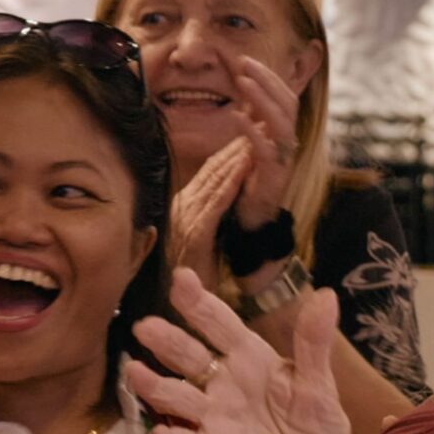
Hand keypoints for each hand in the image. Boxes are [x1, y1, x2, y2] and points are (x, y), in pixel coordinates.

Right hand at [122, 268, 347, 433]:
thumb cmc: (312, 424)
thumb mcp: (320, 386)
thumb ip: (314, 345)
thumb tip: (327, 296)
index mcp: (250, 357)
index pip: (221, 324)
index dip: (200, 303)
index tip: (181, 279)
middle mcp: (224, 381)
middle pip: (189, 356)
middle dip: (168, 341)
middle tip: (145, 327)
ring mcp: (214, 414)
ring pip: (177, 396)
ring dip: (156, 386)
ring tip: (135, 374)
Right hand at [172, 136, 255, 292]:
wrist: (178, 310)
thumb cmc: (192, 279)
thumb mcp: (199, 243)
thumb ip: (207, 221)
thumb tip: (221, 202)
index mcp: (182, 209)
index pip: (208, 174)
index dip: (228, 153)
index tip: (248, 134)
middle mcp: (181, 209)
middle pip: (211, 171)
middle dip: (234, 146)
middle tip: (256, 122)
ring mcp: (187, 220)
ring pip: (215, 180)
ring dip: (236, 156)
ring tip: (255, 134)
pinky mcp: (196, 234)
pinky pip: (217, 202)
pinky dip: (232, 182)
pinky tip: (245, 165)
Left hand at [229, 54, 301, 228]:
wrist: (252, 219)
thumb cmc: (249, 179)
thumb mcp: (251, 144)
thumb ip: (253, 120)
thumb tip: (246, 94)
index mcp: (284, 133)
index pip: (285, 96)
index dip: (269, 77)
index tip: (247, 61)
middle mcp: (288, 143)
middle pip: (288, 103)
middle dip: (267, 80)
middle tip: (245, 63)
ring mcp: (284, 159)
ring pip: (282, 122)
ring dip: (262, 99)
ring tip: (242, 81)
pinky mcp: (274, 176)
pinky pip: (266, 149)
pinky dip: (252, 130)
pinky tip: (237, 116)